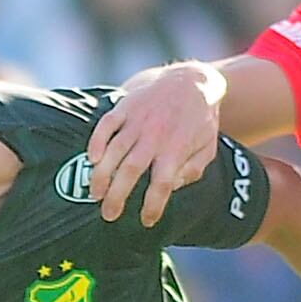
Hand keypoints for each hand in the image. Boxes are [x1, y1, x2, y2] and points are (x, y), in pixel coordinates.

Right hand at [88, 62, 224, 227]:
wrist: (193, 80)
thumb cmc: (200, 120)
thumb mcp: (207, 148)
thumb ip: (192, 171)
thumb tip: (172, 187)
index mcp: (176, 149)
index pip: (161, 185)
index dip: (152, 206)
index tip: (146, 221)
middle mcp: (154, 136)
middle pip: (131, 171)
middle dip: (117, 197)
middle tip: (108, 214)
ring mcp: (138, 120)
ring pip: (114, 150)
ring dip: (101, 175)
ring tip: (94, 193)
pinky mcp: (126, 106)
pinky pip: (106, 124)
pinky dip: (97, 141)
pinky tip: (92, 159)